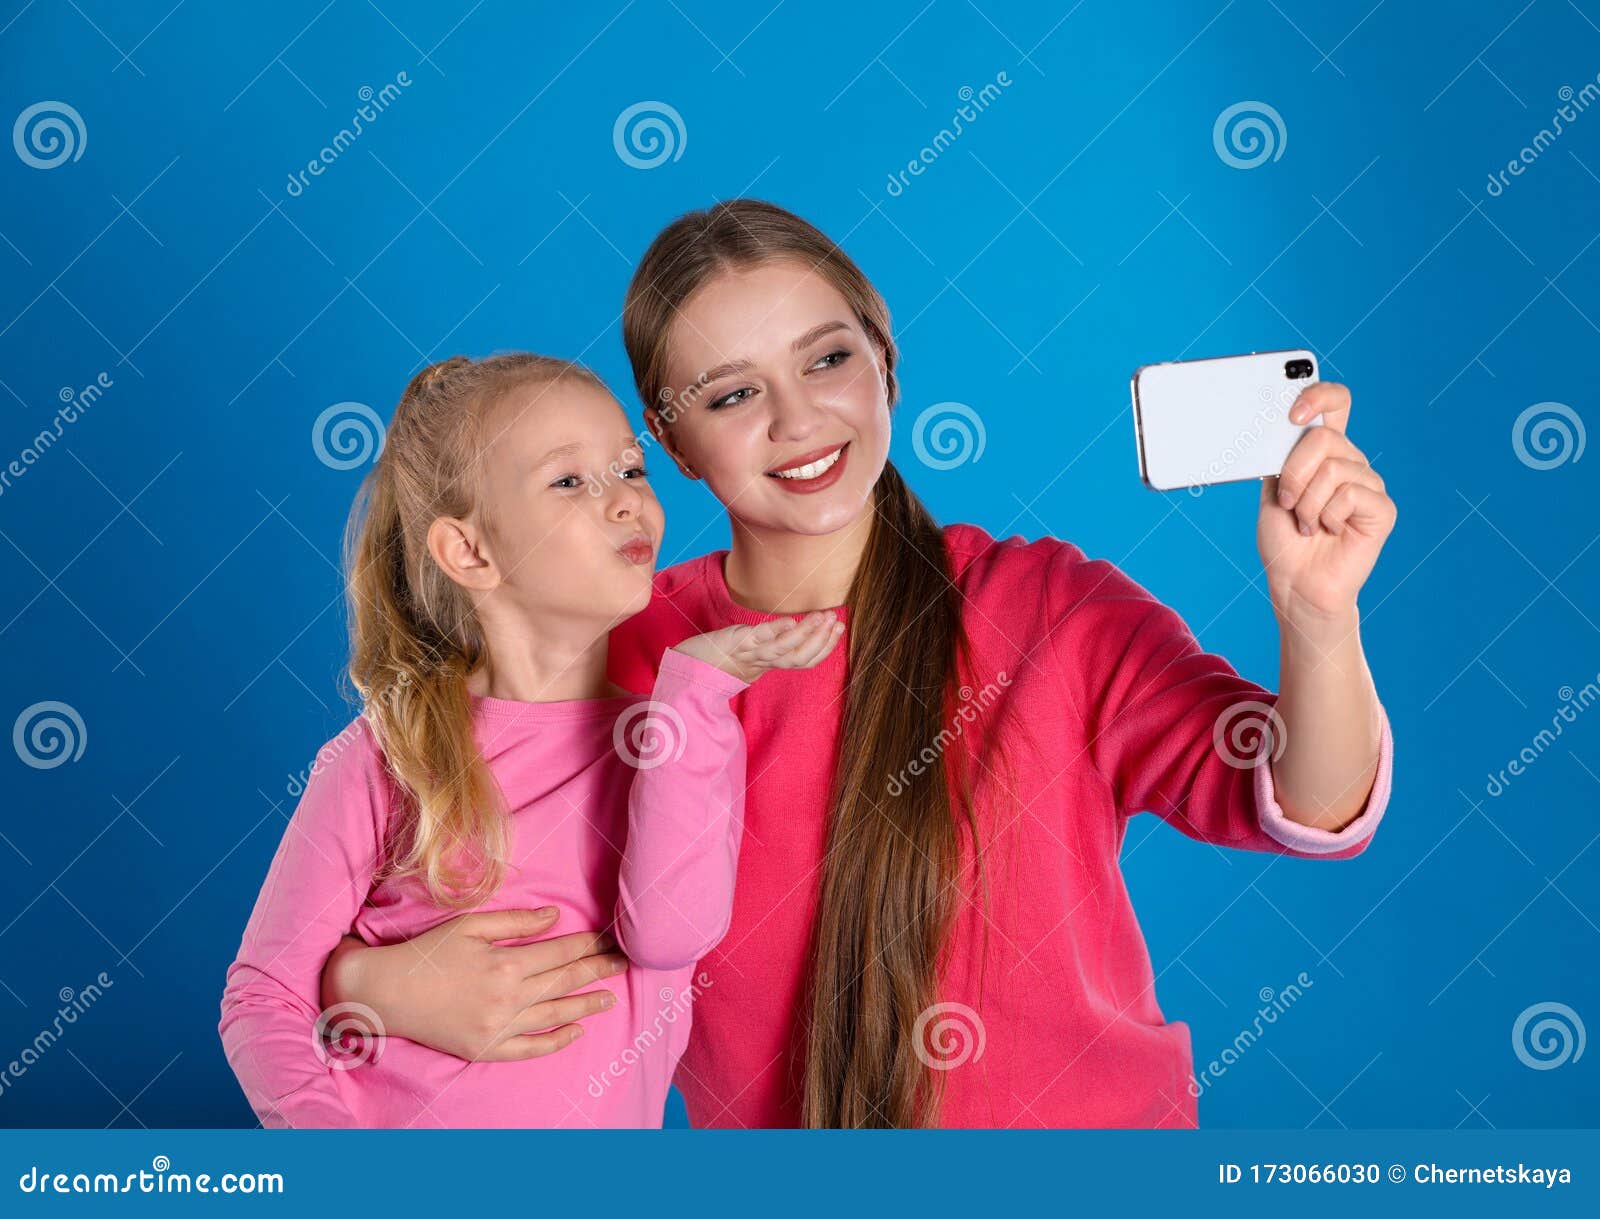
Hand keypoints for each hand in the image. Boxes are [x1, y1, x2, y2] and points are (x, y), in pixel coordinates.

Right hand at [321, 908, 627, 1062]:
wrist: (387, 993)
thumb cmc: (428, 952)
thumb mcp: (470, 925)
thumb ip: (516, 922)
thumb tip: (555, 917)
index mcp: (507, 963)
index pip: (563, 951)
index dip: (592, 943)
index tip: (614, 938)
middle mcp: (509, 998)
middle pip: (566, 981)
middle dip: (599, 970)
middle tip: (626, 963)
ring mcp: (499, 1028)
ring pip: (555, 1017)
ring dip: (586, 1005)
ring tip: (610, 998)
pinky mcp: (486, 1049)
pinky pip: (531, 1049)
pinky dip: (556, 1042)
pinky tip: (575, 1031)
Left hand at [671, 611, 843, 682]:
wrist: (690, 662)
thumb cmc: (722, 654)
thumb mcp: (752, 650)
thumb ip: (774, 642)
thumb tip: (796, 626)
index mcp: (769, 664)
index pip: (805, 661)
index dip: (825, 647)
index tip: (840, 628)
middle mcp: (762, 662)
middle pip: (799, 658)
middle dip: (821, 640)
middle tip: (836, 620)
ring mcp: (750, 652)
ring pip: (784, 650)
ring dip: (807, 634)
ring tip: (823, 616)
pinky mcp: (736, 642)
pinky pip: (760, 638)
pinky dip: (777, 631)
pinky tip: (792, 621)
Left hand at [1258, 381, 1396, 629]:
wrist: (1295, 584)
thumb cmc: (1284, 540)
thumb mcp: (1271, 490)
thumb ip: (1280, 457)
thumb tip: (1284, 426)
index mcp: (1323, 452)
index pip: (1335, 403)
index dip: (1318, 396)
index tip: (1293, 413)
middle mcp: (1350, 462)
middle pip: (1325, 438)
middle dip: (1294, 473)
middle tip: (1288, 502)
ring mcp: (1368, 485)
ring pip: (1334, 469)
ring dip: (1306, 503)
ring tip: (1306, 523)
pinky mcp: (1381, 509)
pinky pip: (1349, 494)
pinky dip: (1327, 516)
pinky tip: (1329, 531)